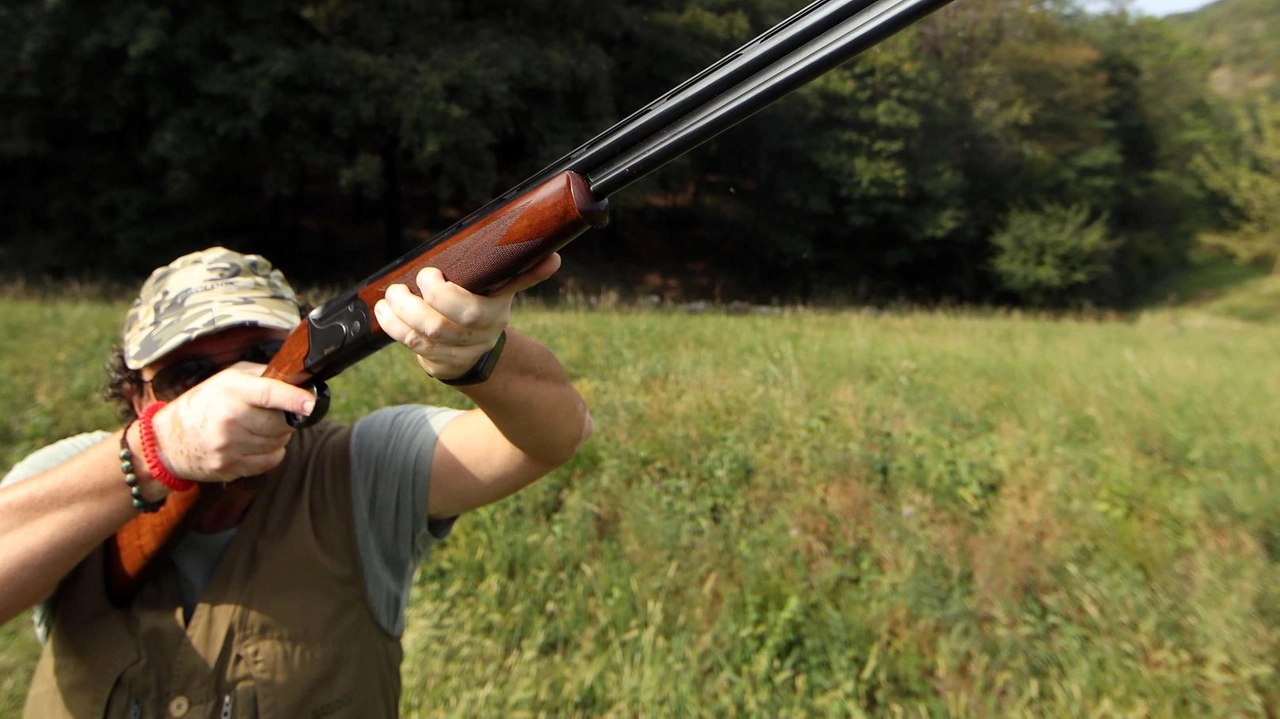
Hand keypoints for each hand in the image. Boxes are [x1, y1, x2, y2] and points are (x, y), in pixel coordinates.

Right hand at [149, 363, 317, 481]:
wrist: (168, 441)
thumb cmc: (203, 404)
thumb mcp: (227, 378)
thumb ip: (262, 375)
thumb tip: (297, 378)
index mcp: (230, 391)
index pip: (268, 393)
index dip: (294, 398)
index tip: (311, 403)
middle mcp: (230, 419)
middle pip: (281, 422)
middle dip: (287, 417)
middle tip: (277, 412)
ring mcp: (230, 446)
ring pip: (279, 442)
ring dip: (278, 435)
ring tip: (259, 427)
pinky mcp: (231, 467)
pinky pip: (271, 461)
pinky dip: (271, 452)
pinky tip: (255, 443)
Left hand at [374, 253, 560, 380]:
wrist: (487, 355)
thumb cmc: (488, 308)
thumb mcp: (504, 292)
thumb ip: (522, 274)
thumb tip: (554, 257)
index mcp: (494, 316)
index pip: (468, 311)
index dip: (442, 294)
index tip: (429, 273)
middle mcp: (477, 339)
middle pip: (439, 327)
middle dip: (413, 305)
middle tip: (402, 287)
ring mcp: (457, 355)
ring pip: (421, 339)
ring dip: (398, 317)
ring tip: (389, 298)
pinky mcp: (439, 366)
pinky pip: (412, 349)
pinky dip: (393, 329)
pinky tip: (384, 312)